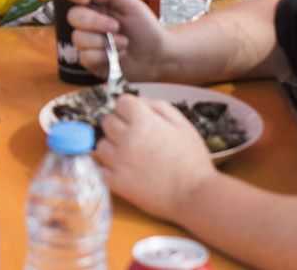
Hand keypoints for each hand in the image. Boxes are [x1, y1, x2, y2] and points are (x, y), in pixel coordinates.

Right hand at [62, 0, 170, 80]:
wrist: (158, 56)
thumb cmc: (146, 28)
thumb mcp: (133, 5)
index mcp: (96, 3)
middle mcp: (88, 21)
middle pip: (73, 16)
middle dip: (95, 22)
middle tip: (115, 26)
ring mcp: (88, 41)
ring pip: (78, 38)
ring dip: (104, 42)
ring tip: (123, 43)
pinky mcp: (90, 61)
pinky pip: (86, 57)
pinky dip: (104, 56)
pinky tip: (118, 55)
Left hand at [95, 95, 215, 219]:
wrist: (195, 195)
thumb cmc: (192, 160)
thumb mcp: (182, 125)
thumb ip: (159, 107)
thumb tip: (140, 101)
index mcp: (143, 120)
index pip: (120, 102)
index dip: (130, 109)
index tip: (137, 119)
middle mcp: (126, 137)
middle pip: (107, 121)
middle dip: (120, 126)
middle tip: (136, 139)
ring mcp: (118, 160)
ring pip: (101, 145)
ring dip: (112, 148)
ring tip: (131, 157)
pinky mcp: (115, 182)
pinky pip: (101, 168)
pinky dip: (110, 169)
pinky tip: (126, 172)